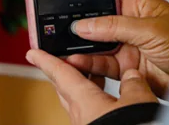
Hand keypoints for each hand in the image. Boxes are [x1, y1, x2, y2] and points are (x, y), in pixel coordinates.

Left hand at [26, 49, 157, 124]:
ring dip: (82, 85)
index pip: (59, 74)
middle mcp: (80, 115)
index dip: (45, 61)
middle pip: (64, 87)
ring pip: (76, 101)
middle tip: (66, 58)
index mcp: (83, 101)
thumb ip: (133, 85)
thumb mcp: (137, 103)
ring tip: (94, 74)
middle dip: (64, 71)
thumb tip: (132, 75)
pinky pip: (89, 112)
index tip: (32, 53)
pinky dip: (94, 100)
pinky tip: (109, 101)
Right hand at [70, 0, 168, 97]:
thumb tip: (84, 24)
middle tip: (60, 24)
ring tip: (64, 46)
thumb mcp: (149, 30)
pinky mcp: (127, 67)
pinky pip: (102, 64)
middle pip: (99, 20)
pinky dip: (89, 64)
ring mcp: (128, 46)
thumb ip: (114, 27)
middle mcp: (131, 23)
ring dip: (81, 46)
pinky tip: (78, 61)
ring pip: (97, 44)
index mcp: (139, 4)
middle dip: (80, 23)